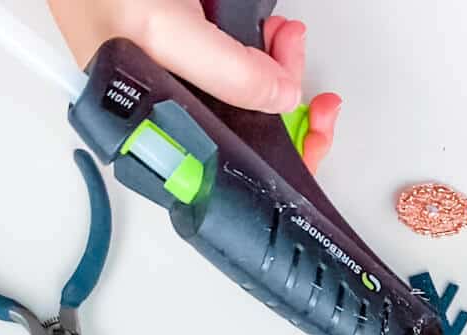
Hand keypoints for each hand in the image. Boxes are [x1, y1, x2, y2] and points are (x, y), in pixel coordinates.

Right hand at [47, 0, 339, 172]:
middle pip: (247, 134)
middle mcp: (170, 114)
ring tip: (284, 38)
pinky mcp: (194, 53)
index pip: (227, 169)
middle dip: (287, 106)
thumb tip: (281, 98)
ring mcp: (184, 84)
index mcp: (154, 131)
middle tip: (303, 79)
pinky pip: (241, 64)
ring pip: (250, 97)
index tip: (312, 142)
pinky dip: (266, 49)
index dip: (275, 163)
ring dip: (281, 69)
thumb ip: (228, 72)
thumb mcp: (167, 32)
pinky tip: (272, 33)